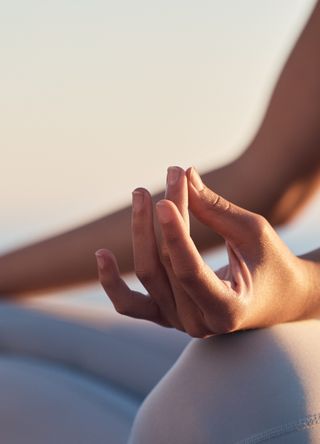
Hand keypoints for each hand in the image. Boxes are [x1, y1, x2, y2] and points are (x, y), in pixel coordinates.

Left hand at [95, 167, 309, 337]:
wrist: (275, 296)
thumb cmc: (271, 263)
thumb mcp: (253, 233)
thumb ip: (216, 209)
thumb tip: (184, 176)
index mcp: (227, 310)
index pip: (189, 272)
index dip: (174, 233)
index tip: (165, 196)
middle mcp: (198, 324)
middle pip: (166, 263)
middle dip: (167, 214)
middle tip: (172, 173)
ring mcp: (177, 322)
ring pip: (147, 274)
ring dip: (141, 230)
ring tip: (142, 193)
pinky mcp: (164, 315)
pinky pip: (129, 303)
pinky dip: (112, 281)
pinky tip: (102, 254)